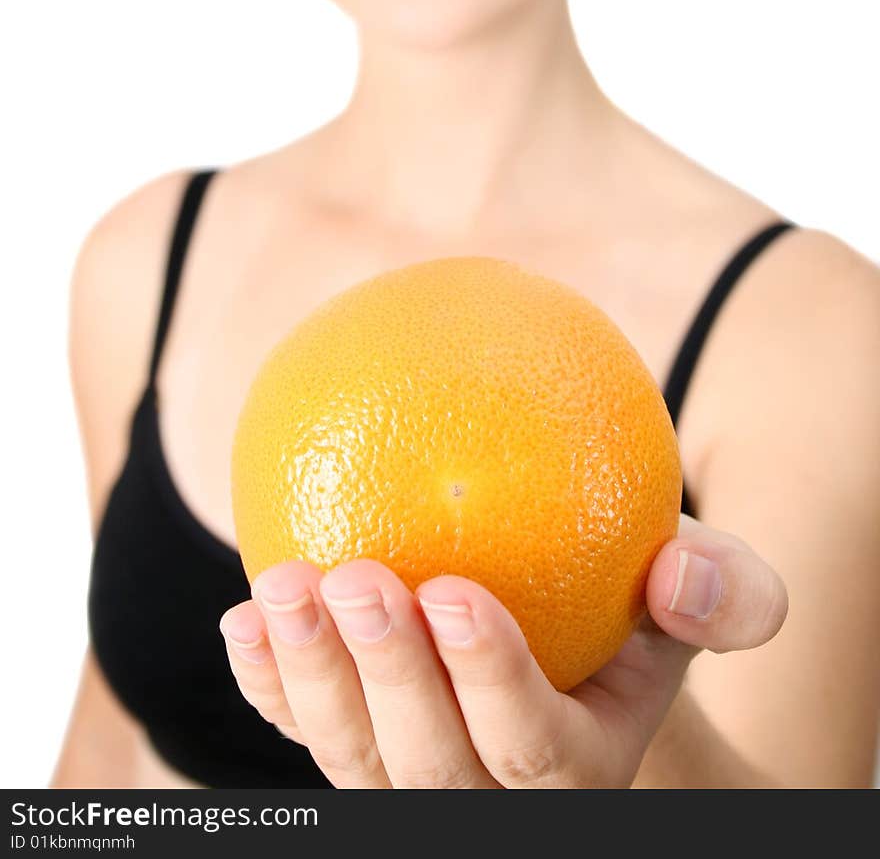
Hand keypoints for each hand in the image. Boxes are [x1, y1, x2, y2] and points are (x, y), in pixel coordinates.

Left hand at [218, 514, 786, 787]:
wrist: (565, 628)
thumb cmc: (630, 599)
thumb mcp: (695, 589)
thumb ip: (721, 588)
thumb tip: (685, 569)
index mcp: (581, 764)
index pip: (533, 745)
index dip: (489, 680)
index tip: (451, 591)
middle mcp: (489, 796)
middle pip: (428, 766)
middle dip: (388, 676)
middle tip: (358, 577)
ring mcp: (412, 780)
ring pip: (354, 761)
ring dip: (311, 675)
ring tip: (284, 585)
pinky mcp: (357, 745)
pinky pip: (301, 733)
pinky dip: (267, 683)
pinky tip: (244, 620)